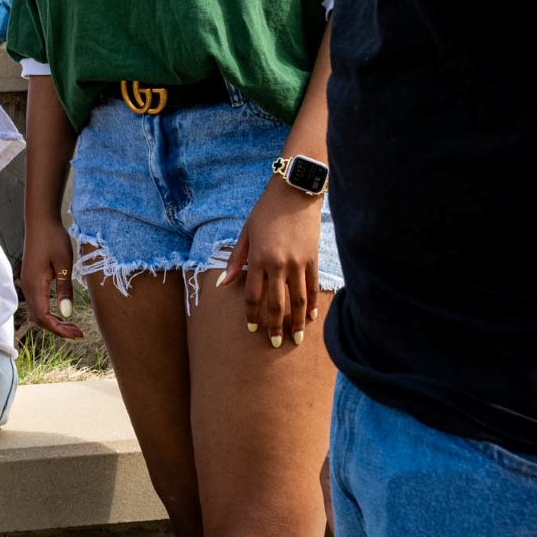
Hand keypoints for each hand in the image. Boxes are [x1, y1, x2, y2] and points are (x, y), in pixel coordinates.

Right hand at [21, 217, 83, 340]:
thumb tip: (67, 312)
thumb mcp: (64, 264)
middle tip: (78, 334)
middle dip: (58, 329)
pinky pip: (38, 303)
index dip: (59, 330)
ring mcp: (28, 283)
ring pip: (38, 312)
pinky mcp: (31, 279)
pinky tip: (62, 312)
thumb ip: (64, 289)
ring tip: (72, 326)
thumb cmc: (53, 239)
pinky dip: (50, 312)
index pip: (44, 318)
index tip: (77, 335)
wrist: (41, 221)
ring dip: (54, 322)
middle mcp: (27, 287)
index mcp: (35, 285)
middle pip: (39, 319)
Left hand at [218, 179, 321, 346]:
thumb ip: (236, 260)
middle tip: (274, 343)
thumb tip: (223, 284)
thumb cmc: (265, 211)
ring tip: (295, 339)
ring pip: (298, 300)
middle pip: (276, 304)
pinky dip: (313, 304)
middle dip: (274, 326)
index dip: (252, 315)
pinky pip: (313, 287)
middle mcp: (279, 263)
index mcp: (258, 258)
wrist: (295, 192)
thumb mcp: (245, 232)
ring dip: (296, 322)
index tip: (252, 328)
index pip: (253, 295)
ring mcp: (298, 263)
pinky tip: (310, 318)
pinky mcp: (313, 259)